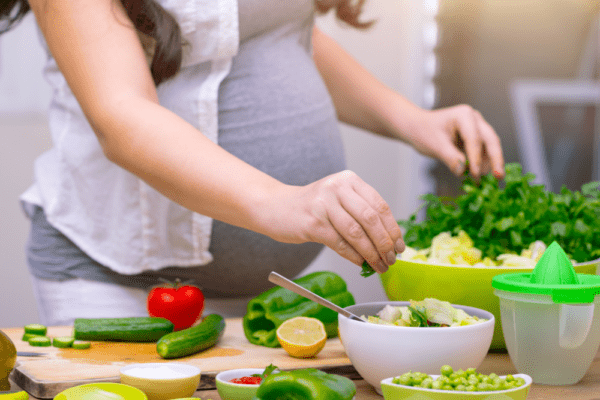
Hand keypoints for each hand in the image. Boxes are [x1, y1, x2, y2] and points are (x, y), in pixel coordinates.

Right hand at [269, 170, 404, 273]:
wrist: (275, 207)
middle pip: (371, 219)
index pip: (380, 205)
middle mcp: (337, 188)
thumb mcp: (338, 199)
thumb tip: (389, 242)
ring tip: (379, 265)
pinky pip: (340, 243)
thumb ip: (361, 213)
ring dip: (372, 253)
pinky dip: (354, 256)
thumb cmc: (311, 207)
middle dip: (385, 243)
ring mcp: (324, 204)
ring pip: (357, 233)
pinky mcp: (313, 222)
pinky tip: (361, 264)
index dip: (393, 228)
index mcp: (349, 180)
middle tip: (391, 260)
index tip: (399, 246)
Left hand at [404, 104, 504, 179]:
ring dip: (489, 164)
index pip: (474, 138)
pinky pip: (483, 152)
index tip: (475, 173)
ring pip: (490, 147)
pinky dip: (482, 164)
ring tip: (486, 181)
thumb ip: (450, 158)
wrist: (417, 128)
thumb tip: (463, 171)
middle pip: (490, 140)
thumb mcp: (435, 146)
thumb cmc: (424, 132)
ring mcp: (477, 128)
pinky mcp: (475, 139)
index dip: (476, 157)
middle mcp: (474, 120)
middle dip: (495, 159)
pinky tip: (479, 177)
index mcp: (464, 115)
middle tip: (499, 177)